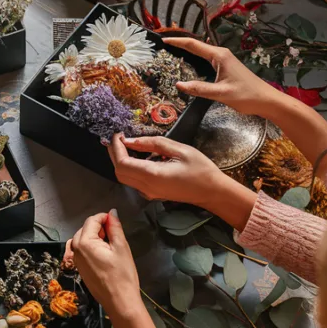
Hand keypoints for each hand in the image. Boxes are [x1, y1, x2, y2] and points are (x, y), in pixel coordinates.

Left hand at [67, 211, 160, 327]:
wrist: (119, 301)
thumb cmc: (122, 274)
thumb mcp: (121, 247)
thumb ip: (115, 227)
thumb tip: (111, 212)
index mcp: (84, 242)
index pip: (92, 220)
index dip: (105, 218)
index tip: (116, 223)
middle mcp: (75, 249)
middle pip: (85, 228)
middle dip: (99, 227)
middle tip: (115, 236)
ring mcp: (75, 260)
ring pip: (82, 239)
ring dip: (94, 237)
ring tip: (109, 244)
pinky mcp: (79, 268)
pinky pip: (81, 250)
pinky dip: (91, 247)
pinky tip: (103, 254)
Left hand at [108, 133, 256, 230]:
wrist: (212, 191)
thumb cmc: (200, 169)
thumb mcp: (179, 149)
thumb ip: (153, 143)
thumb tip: (130, 140)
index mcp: (153, 175)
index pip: (122, 163)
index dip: (116, 147)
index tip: (119, 134)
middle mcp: (146, 187)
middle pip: (118, 172)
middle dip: (114, 153)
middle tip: (119, 137)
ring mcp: (148, 193)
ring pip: (124, 178)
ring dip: (121, 160)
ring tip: (126, 143)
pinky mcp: (151, 193)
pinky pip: (133, 180)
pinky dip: (129, 167)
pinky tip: (138, 155)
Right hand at [163, 37, 282, 118]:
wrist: (266, 100)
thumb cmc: (246, 95)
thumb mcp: (221, 94)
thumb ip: (199, 89)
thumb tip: (178, 85)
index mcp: (219, 56)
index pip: (193, 45)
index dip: (177, 42)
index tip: (163, 40)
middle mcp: (221, 55)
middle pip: (196, 45)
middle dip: (179, 44)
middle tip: (163, 47)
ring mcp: (224, 60)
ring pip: (201, 52)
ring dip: (186, 51)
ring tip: (171, 54)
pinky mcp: (225, 67)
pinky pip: (205, 59)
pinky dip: (194, 59)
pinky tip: (188, 65)